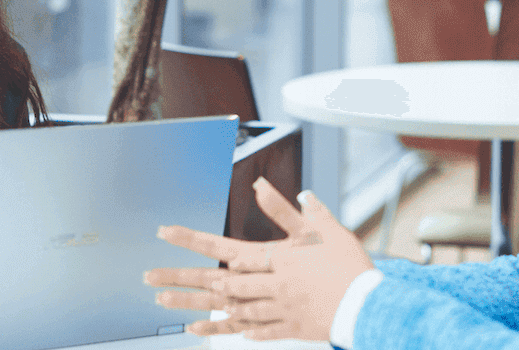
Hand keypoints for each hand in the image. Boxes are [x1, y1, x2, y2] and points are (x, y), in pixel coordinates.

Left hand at [146, 177, 372, 340]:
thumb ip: (289, 211)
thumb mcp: (320, 229)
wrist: (369, 304)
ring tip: (166, 304)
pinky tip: (209, 329)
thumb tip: (263, 187)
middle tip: (149, 278)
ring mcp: (276, 309)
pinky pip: (253, 330)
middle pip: (215, 282)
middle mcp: (268, 285)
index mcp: (274, 258)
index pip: (223, 246)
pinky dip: (230, 329)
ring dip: (194, 306)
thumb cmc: (347, 264)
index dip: (191, 239)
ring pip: (226, 309)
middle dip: (180, 278)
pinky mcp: (288, 328)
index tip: (165, 232)